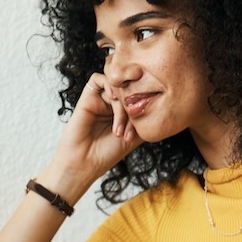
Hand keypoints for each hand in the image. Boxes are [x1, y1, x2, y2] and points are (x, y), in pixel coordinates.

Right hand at [45, 74, 142, 193]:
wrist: (84, 163)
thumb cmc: (107, 153)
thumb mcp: (136, 135)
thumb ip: (145, 116)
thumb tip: (157, 99)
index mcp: (123, 112)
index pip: (139, 96)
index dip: (143, 109)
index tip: (139, 132)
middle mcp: (111, 104)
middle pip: (129, 90)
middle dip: (133, 108)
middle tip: (128, 131)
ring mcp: (99, 100)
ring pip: (118, 86)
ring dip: (122, 105)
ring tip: (118, 129)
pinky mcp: (87, 97)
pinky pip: (100, 78)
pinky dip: (109, 85)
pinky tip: (111, 100)